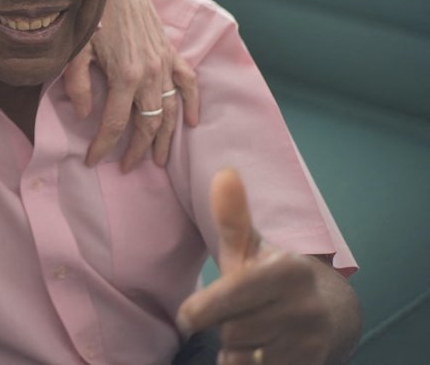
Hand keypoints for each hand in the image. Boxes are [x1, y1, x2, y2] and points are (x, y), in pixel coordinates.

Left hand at [65, 0, 199, 169]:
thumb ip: (76, 84)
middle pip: (147, 125)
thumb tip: (83, 114)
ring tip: (159, 160)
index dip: (103, 146)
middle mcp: (150, 73)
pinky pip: (188, 82)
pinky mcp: (171, 52)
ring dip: (166, 138)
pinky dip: (193, 103)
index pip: (113, 124)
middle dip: (137, 151)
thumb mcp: (74, 51)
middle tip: (127, 167)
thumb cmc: (90, 14)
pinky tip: (193, 122)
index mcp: (124, 75)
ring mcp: (164, 63)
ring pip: (170, 111)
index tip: (94, 161)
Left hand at [175, 169, 337, 364]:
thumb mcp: (252, 247)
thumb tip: (223, 173)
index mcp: (288, 271)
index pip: (229, 296)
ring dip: (236, 351)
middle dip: (225, 326)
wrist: (332, 314)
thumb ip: (232, 217)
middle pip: (231, 331)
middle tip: (241, 315)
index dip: (199, 311)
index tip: (186, 316)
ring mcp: (311, 342)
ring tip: (254, 332)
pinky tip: (261, 352)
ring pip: (242, 358)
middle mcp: (305, 307)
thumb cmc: (273, 277)